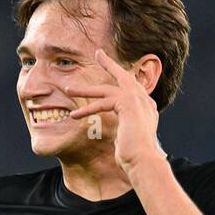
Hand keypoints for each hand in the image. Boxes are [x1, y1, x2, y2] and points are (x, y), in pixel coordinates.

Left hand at [66, 48, 162, 174]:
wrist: (144, 162)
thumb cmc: (136, 157)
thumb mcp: (129, 139)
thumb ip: (126, 130)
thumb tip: (120, 136)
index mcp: (147, 108)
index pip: (133, 86)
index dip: (121, 75)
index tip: (114, 70)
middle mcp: (145, 101)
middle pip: (123, 77)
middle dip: (109, 64)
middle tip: (98, 53)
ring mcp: (137, 100)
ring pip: (107, 90)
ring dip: (85, 90)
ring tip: (67, 90)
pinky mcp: (127, 104)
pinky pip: (103, 102)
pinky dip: (87, 109)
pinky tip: (74, 115)